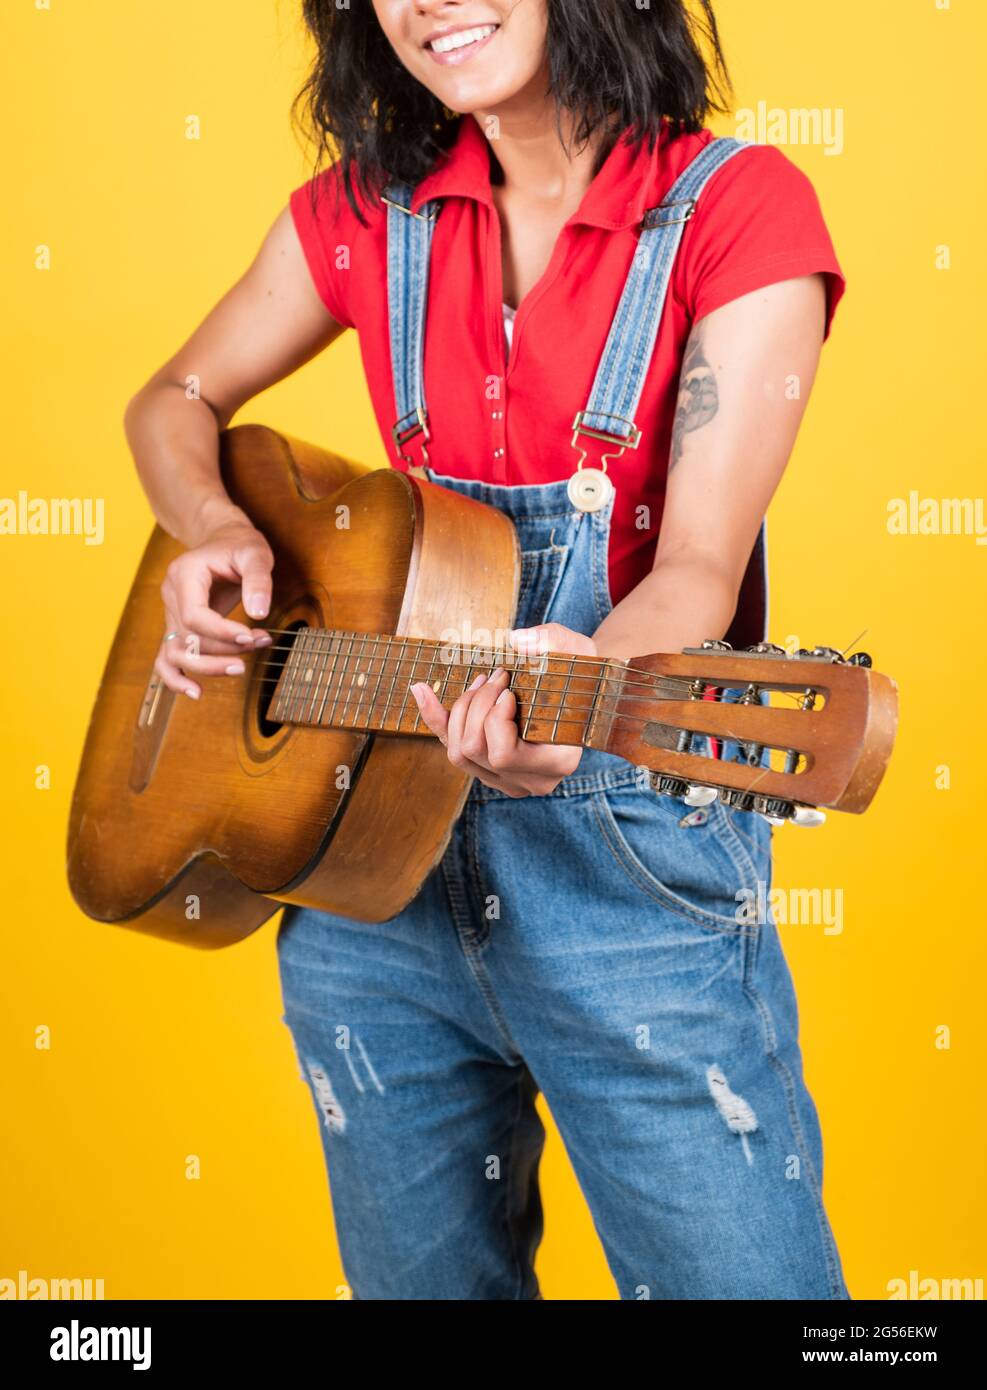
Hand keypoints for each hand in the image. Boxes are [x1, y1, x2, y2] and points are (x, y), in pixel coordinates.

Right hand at [154, 518, 273, 696]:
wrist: (221, 539)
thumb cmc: (239, 545)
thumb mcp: (255, 552)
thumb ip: (258, 579)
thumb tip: (259, 613)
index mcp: (184, 575)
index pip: (194, 616)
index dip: (222, 633)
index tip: (251, 637)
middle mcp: (171, 596)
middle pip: (186, 639)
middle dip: (222, 652)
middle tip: (257, 648)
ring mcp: (171, 613)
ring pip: (176, 653)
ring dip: (206, 668)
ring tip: (240, 670)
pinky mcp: (177, 628)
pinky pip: (167, 658)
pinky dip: (176, 679)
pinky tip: (196, 693)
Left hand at [409, 623, 596, 797]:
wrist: (584, 692)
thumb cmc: (582, 673)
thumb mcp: (577, 650)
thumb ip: (553, 642)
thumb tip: (517, 641)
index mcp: (558, 762)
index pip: (504, 755)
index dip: (494, 718)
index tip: (510, 689)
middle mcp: (532, 780)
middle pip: (475, 751)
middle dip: (477, 705)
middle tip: (497, 676)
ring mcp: (508, 779)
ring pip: (459, 753)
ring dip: (461, 710)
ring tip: (480, 682)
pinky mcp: (490, 769)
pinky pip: (451, 747)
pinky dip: (435, 718)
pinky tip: (421, 690)